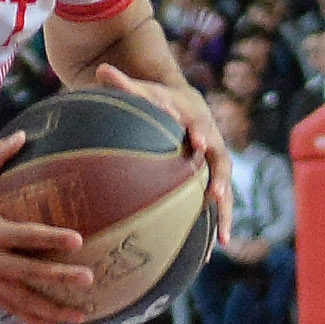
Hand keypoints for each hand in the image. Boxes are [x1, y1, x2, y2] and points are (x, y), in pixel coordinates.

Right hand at [0, 133, 94, 323]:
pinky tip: (52, 323)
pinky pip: (8, 306)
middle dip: (59, 277)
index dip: (51, 238)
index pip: (24, 236)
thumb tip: (24, 134)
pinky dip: (30, 316)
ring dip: (51, 307)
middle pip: (27, 272)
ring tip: (79, 315)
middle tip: (88, 279)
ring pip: (21, 297)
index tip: (78, 240)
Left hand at [91, 62, 232, 237]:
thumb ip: (124, 83)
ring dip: (224, 217)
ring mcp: (212, 165)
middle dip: (221, 182)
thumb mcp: (142, 90)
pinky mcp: (207, 182)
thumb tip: (100, 68)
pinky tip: (206, 255)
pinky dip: (212, 228)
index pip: (202, 126)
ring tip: (222, 243)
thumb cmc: (157, 99)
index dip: (201, 134)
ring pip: (223, 192)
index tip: (198, 143)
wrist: (183, 105)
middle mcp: (211, 144)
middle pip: (221, 165)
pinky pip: (212, 206)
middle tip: (216, 198)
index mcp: (198, 120)